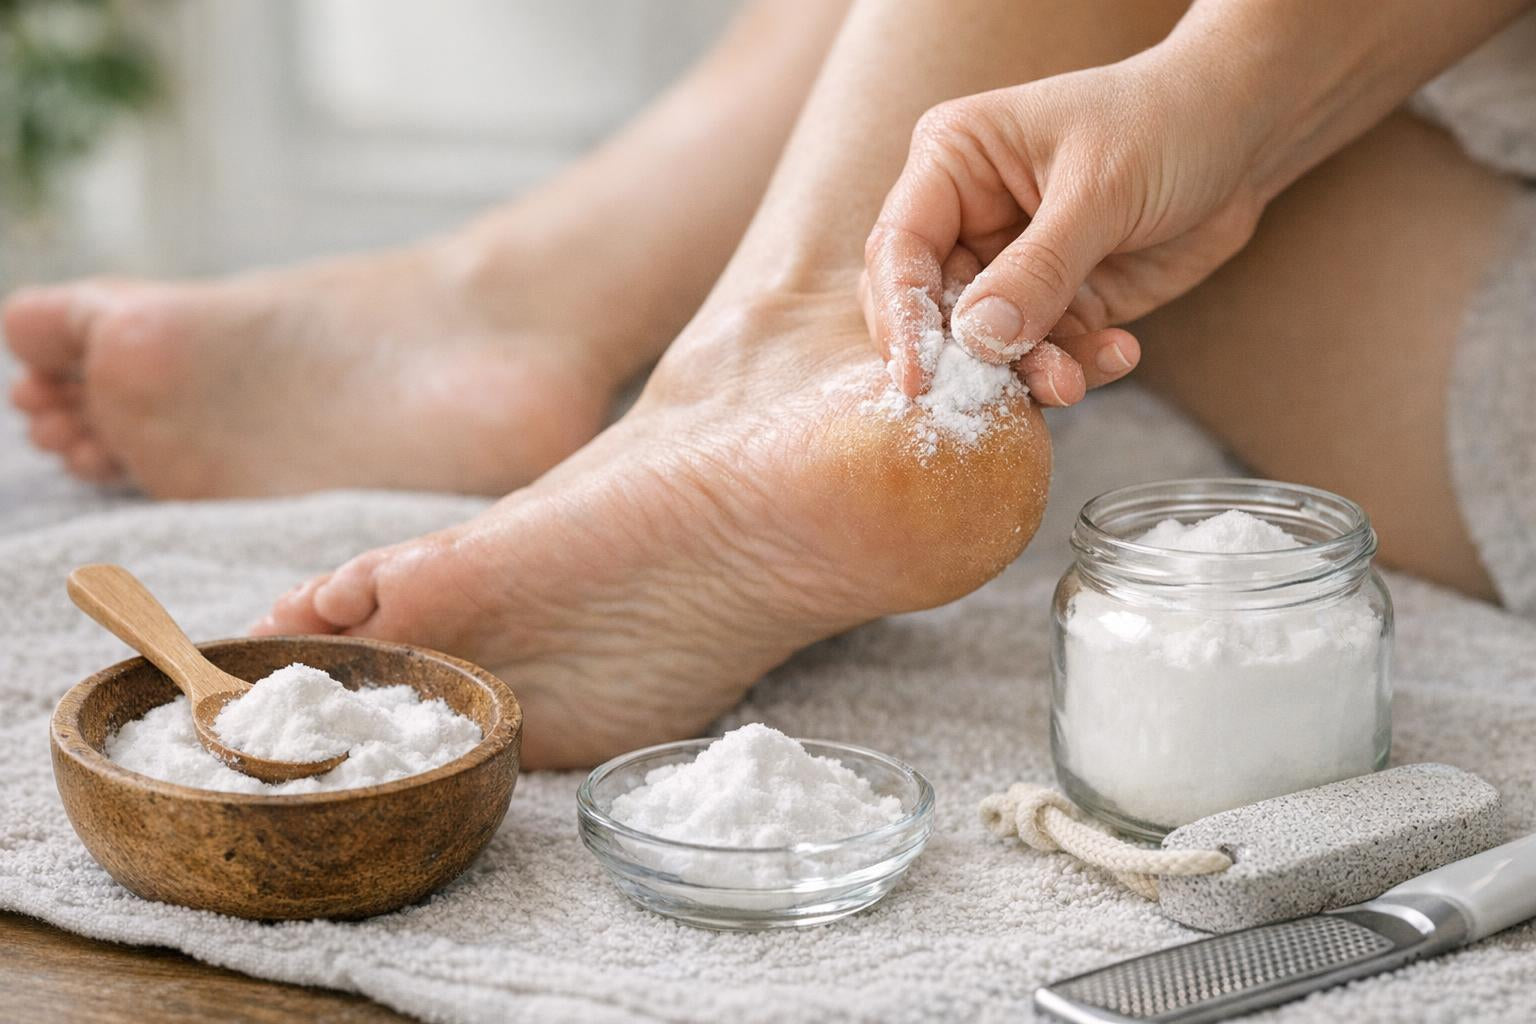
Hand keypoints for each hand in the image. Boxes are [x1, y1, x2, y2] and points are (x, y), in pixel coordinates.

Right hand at [862, 51, 1265, 402]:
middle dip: (965, 357)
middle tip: (998, 393)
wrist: (1246, 134)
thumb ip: (1038, 269)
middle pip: (928, 310)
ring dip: (1028, 372)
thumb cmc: (1166, 123)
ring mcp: (1010, 267)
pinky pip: (1045, 356)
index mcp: (952, 163)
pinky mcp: (1057, 306)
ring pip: (986, 347)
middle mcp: (967, 218)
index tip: (918, 377)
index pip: (899, 250)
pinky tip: (1120, 353)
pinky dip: (1077, 367)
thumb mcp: (1100, 189)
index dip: (901, 316)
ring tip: (1074, 381)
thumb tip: (978, 341)